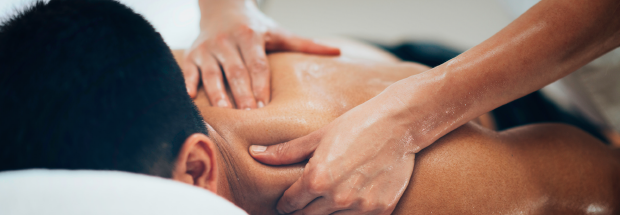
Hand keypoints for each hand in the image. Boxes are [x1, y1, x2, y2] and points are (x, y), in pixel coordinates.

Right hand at [183, 0, 339, 108]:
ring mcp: (207, 48)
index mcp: (250, 36)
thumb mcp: (279, 32)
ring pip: (212, 73)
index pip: (256, 64)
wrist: (221, 6)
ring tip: (224, 112)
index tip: (263, 105)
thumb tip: (337, 51)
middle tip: (247, 115)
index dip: (260, 84)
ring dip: (217, 93)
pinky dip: (188, 84)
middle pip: (236, 71)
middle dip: (241, 93)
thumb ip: (305, 44)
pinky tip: (191, 98)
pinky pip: (188, 70)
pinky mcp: (192, 54)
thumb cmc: (254, 27)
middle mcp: (227, 42)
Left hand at [250, 90, 421, 214]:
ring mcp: (360, 207)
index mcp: (317, 179)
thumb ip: (285, 152)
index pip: (289, 205)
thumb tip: (255, 154)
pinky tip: (351, 197)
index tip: (288, 199)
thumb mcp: (318, 136)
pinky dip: (351, 213)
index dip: (285, 202)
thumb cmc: (356, 125)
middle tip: (306, 198)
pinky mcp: (381, 210)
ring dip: (327, 212)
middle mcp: (337, 197)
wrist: (399, 124)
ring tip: (330, 194)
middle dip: (302, 210)